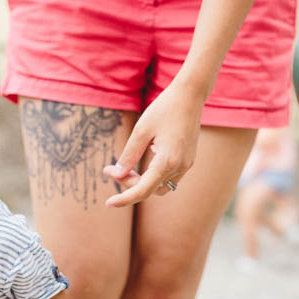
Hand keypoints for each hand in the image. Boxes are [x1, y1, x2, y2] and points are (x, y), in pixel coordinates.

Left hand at [103, 81, 204, 206]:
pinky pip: (169, 177)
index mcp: (167, 161)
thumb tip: (117, 174)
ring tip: (126, 168)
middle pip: (151, 190)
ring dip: (143, 183)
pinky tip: (145, 158)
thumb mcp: (141, 130)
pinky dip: (154, 175)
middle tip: (112, 170)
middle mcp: (180, 167)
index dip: (124, 199)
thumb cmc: (164, 109)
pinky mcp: (188, 160)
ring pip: (161, 187)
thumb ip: (129, 154)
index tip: (108, 202)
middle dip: (130, 184)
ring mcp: (186, 165)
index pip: (143, 190)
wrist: (189, 96)